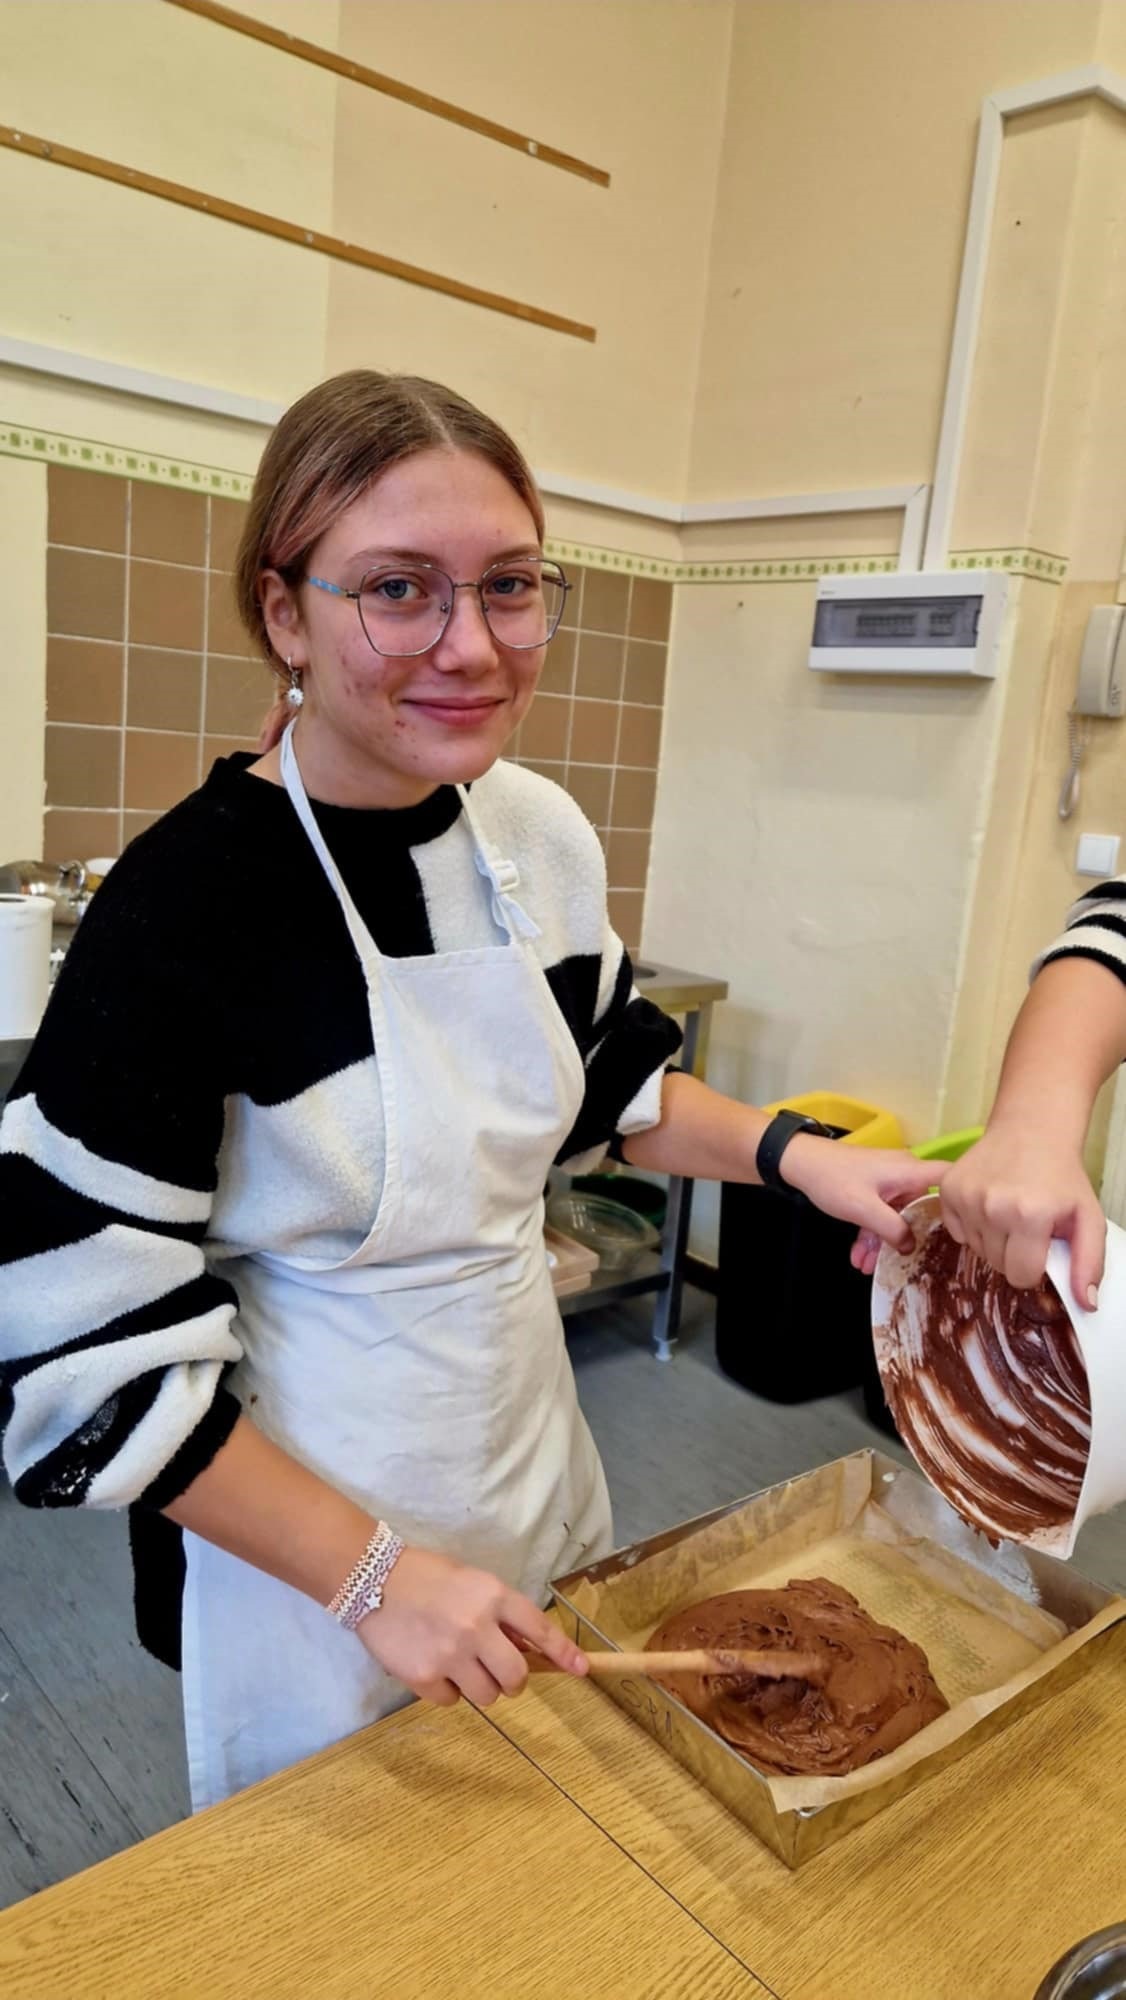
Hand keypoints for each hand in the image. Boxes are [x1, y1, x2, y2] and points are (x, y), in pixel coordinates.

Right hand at [356, 1545, 588, 1707]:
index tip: (582, 1669)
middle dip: (513, 1681)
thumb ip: (500, 1613)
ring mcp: (451, 1655)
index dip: (563, 1653)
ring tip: (458, 1665)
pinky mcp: (425, 1677)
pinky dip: (447, 1691)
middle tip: (499, 1673)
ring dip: (479, 1687)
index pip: (540, 1630)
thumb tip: (527, 1649)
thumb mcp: (473, 1582)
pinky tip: (432, 1667)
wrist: (372, 1579)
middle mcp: (477, 1627)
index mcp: (494, 1596)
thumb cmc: (427, 1576)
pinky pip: (451, 1701)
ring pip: (487, 1696)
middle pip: (517, 1677)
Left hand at [779, 1138, 945, 1276]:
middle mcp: (904, 1174)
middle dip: (906, 1239)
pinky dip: (870, 1234)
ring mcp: (888, 1182)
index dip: (959, 1203)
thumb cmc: (833, 1179)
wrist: (799, 1163)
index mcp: (910, 1171)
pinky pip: (880, 1214)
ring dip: (882, 1243)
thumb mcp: (864, 1209)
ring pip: (896, 1217)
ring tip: (867, 1267)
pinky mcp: (873, 1188)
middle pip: (920, 1209)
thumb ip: (892, 1229)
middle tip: (899, 1264)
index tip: (957, 1232)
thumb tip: (911, 1246)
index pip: (948, 1179)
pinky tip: (858, 1256)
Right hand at [939, 1119, 1104, 1309]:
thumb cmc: (1061, 1176)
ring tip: (1009, 1214)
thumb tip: (1086, 1303)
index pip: (1021, 1277)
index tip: (1041, 1246)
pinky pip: (957, 1232)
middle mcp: (993, 1207)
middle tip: (1028, 1227)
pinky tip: (988, 1206)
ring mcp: (966, 1197)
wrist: (1031, 1130)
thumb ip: (1090, 1263)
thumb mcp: (1088, 1217)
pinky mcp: (948, 1190)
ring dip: (993, 1241)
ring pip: (977, 1250)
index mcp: (1030, 1216)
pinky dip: (972, 1226)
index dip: (1034, 1267)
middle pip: (997, 1265)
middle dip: (1013, 1254)